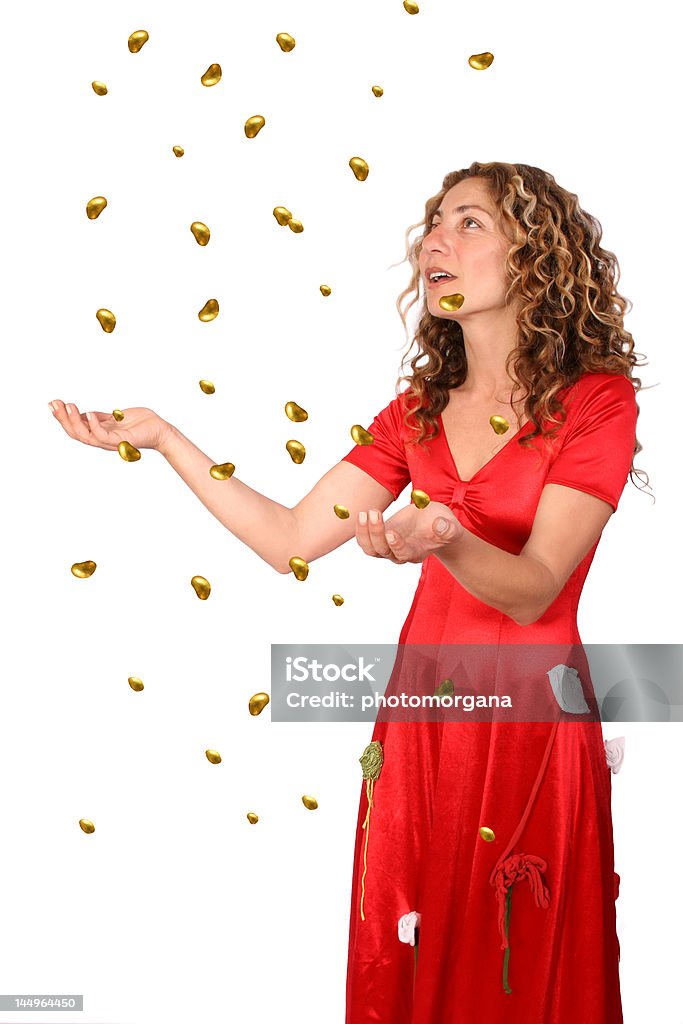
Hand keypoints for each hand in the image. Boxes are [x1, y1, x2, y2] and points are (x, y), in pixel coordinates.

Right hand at [47, 400, 171, 452]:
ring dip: (74, 421)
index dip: (63, 418)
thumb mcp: (115, 417)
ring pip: (86, 436)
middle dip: (63, 419)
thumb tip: (84, 413)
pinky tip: (89, 413)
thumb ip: (100, 417)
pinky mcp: (121, 441)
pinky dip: (94, 425)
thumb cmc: (141, 423)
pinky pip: (103, 436)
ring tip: (68, 406)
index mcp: (100, 434)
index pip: (76, 429)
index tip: (53, 403)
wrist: (160, 429)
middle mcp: (103, 441)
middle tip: (55, 404)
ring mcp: (111, 442)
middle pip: (76, 433)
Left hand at [355, 502, 462, 564]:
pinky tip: (361, 514)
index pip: (403, 554)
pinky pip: (365, 539)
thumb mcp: (451, 525)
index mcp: (416, 552)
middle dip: (376, 533)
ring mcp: (388, 547)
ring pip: (370, 548)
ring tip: (364, 513)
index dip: (396, 545)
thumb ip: (448, 529)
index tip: (391, 532)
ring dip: (364, 532)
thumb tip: (440, 525)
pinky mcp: (380, 537)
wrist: (435, 524)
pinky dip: (360, 529)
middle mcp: (399, 554)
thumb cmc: (444, 525)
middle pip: (382, 550)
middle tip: (374, 512)